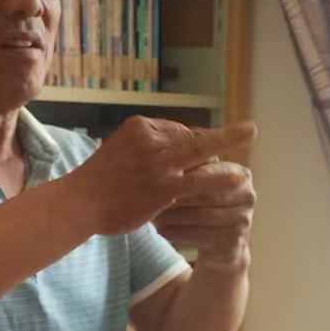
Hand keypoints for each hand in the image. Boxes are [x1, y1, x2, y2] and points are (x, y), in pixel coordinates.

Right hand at [70, 117, 256, 236]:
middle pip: (193, 136)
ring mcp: (159, 162)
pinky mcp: (164, 187)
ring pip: (201, 152)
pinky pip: (199, 181)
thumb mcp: (118, 154)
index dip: (195, 142)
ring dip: (229, 147)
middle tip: (247, 130)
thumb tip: (165, 155)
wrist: (79, 203)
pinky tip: (238, 179)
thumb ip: (143, 151)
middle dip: (221, 136)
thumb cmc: (96, 185)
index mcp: (139, 127)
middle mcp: (151, 138)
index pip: (177, 130)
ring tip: (250, 141)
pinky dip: (221, 178)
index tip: (208, 151)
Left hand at [154, 161, 254, 267]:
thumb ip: (191, 168)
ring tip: (153, 214)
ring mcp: (243, 220)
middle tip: (150, 195)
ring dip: (174, 215)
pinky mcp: (233, 241)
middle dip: (177, 195)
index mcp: (241, 175)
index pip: (212, 171)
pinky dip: (178, 232)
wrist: (222, 247)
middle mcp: (247, 196)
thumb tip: (164, 154)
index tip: (160, 175)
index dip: (186, 175)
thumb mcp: (201, 184)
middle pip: (206, 193)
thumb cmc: (204, 207)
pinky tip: (161, 230)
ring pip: (202, 215)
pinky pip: (201, 235)